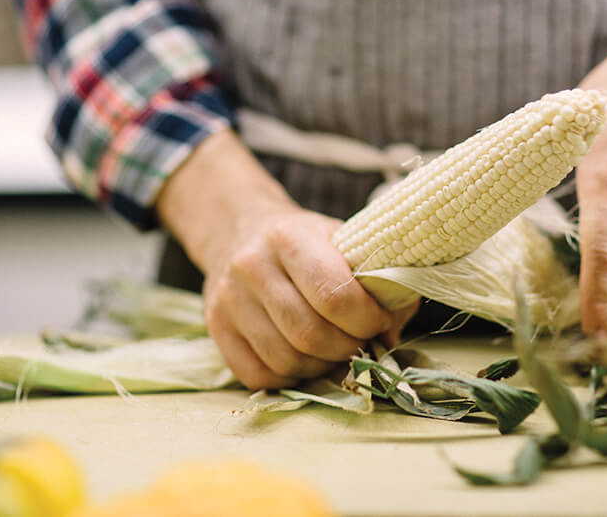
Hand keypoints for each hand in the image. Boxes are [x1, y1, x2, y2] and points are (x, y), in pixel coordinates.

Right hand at [203, 206, 417, 388]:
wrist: (241, 229)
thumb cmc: (305, 239)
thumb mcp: (343, 240)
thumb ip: (378, 281)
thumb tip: (390, 335)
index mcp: (289, 236)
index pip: (334, 296)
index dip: (366, 319)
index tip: (379, 321)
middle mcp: (252, 266)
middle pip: (310, 334)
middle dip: (346, 347)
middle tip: (359, 340)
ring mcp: (228, 299)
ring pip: (285, 360)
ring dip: (320, 365)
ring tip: (333, 348)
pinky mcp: (216, 328)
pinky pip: (259, 375)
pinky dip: (290, 377)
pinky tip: (303, 357)